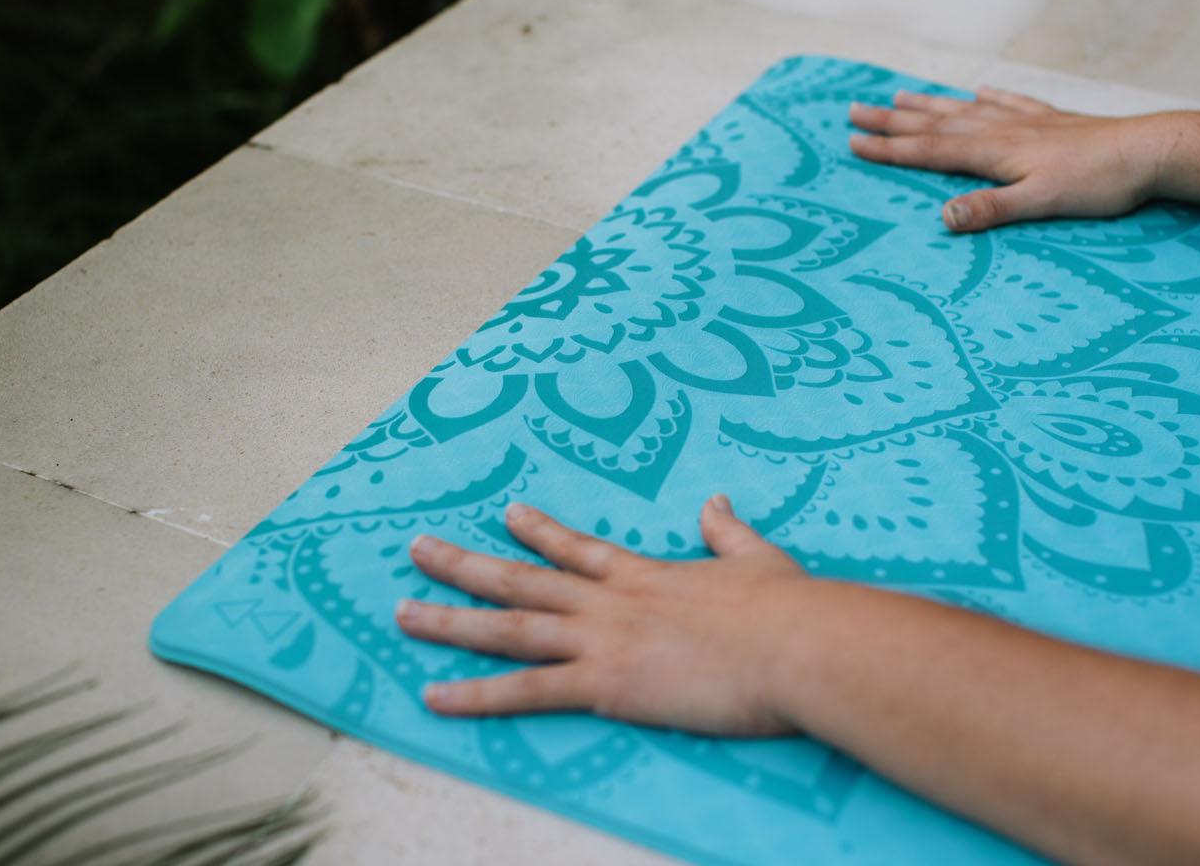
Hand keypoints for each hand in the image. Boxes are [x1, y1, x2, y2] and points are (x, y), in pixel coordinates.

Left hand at [395, 497, 814, 734]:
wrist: (798, 645)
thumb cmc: (789, 609)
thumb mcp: (758, 559)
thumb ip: (728, 532)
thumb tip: (714, 502)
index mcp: (646, 575)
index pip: (578, 549)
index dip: (538, 532)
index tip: (505, 513)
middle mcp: (611, 601)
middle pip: (522, 579)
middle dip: (465, 565)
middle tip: (416, 550)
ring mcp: (602, 640)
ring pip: (508, 627)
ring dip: (450, 621)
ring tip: (401, 614)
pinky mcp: (606, 684)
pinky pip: (527, 692)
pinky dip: (477, 696)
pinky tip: (434, 698)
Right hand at [848, 87, 1167, 232]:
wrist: (1150, 150)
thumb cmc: (1098, 183)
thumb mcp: (1040, 204)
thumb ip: (990, 209)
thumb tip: (942, 218)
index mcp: (993, 151)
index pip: (929, 149)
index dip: (889, 148)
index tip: (852, 141)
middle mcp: (1002, 129)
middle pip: (937, 122)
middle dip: (894, 119)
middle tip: (855, 109)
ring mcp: (1027, 121)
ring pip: (966, 108)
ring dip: (930, 104)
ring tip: (901, 95)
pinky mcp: (1053, 121)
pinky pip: (1011, 102)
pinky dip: (990, 96)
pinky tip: (980, 90)